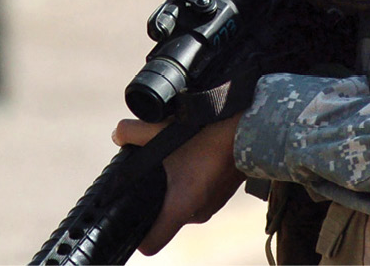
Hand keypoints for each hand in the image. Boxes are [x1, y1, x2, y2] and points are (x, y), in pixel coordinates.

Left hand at [112, 114, 245, 255]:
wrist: (251, 126)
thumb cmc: (210, 133)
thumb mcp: (164, 130)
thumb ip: (134, 132)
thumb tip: (118, 135)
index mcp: (181, 208)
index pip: (151, 244)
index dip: (136, 236)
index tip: (128, 217)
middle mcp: (197, 213)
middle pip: (165, 218)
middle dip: (155, 198)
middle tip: (149, 173)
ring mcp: (212, 205)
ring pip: (182, 204)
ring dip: (175, 187)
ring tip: (172, 159)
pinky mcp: (223, 193)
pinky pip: (198, 194)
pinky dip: (191, 181)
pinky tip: (191, 156)